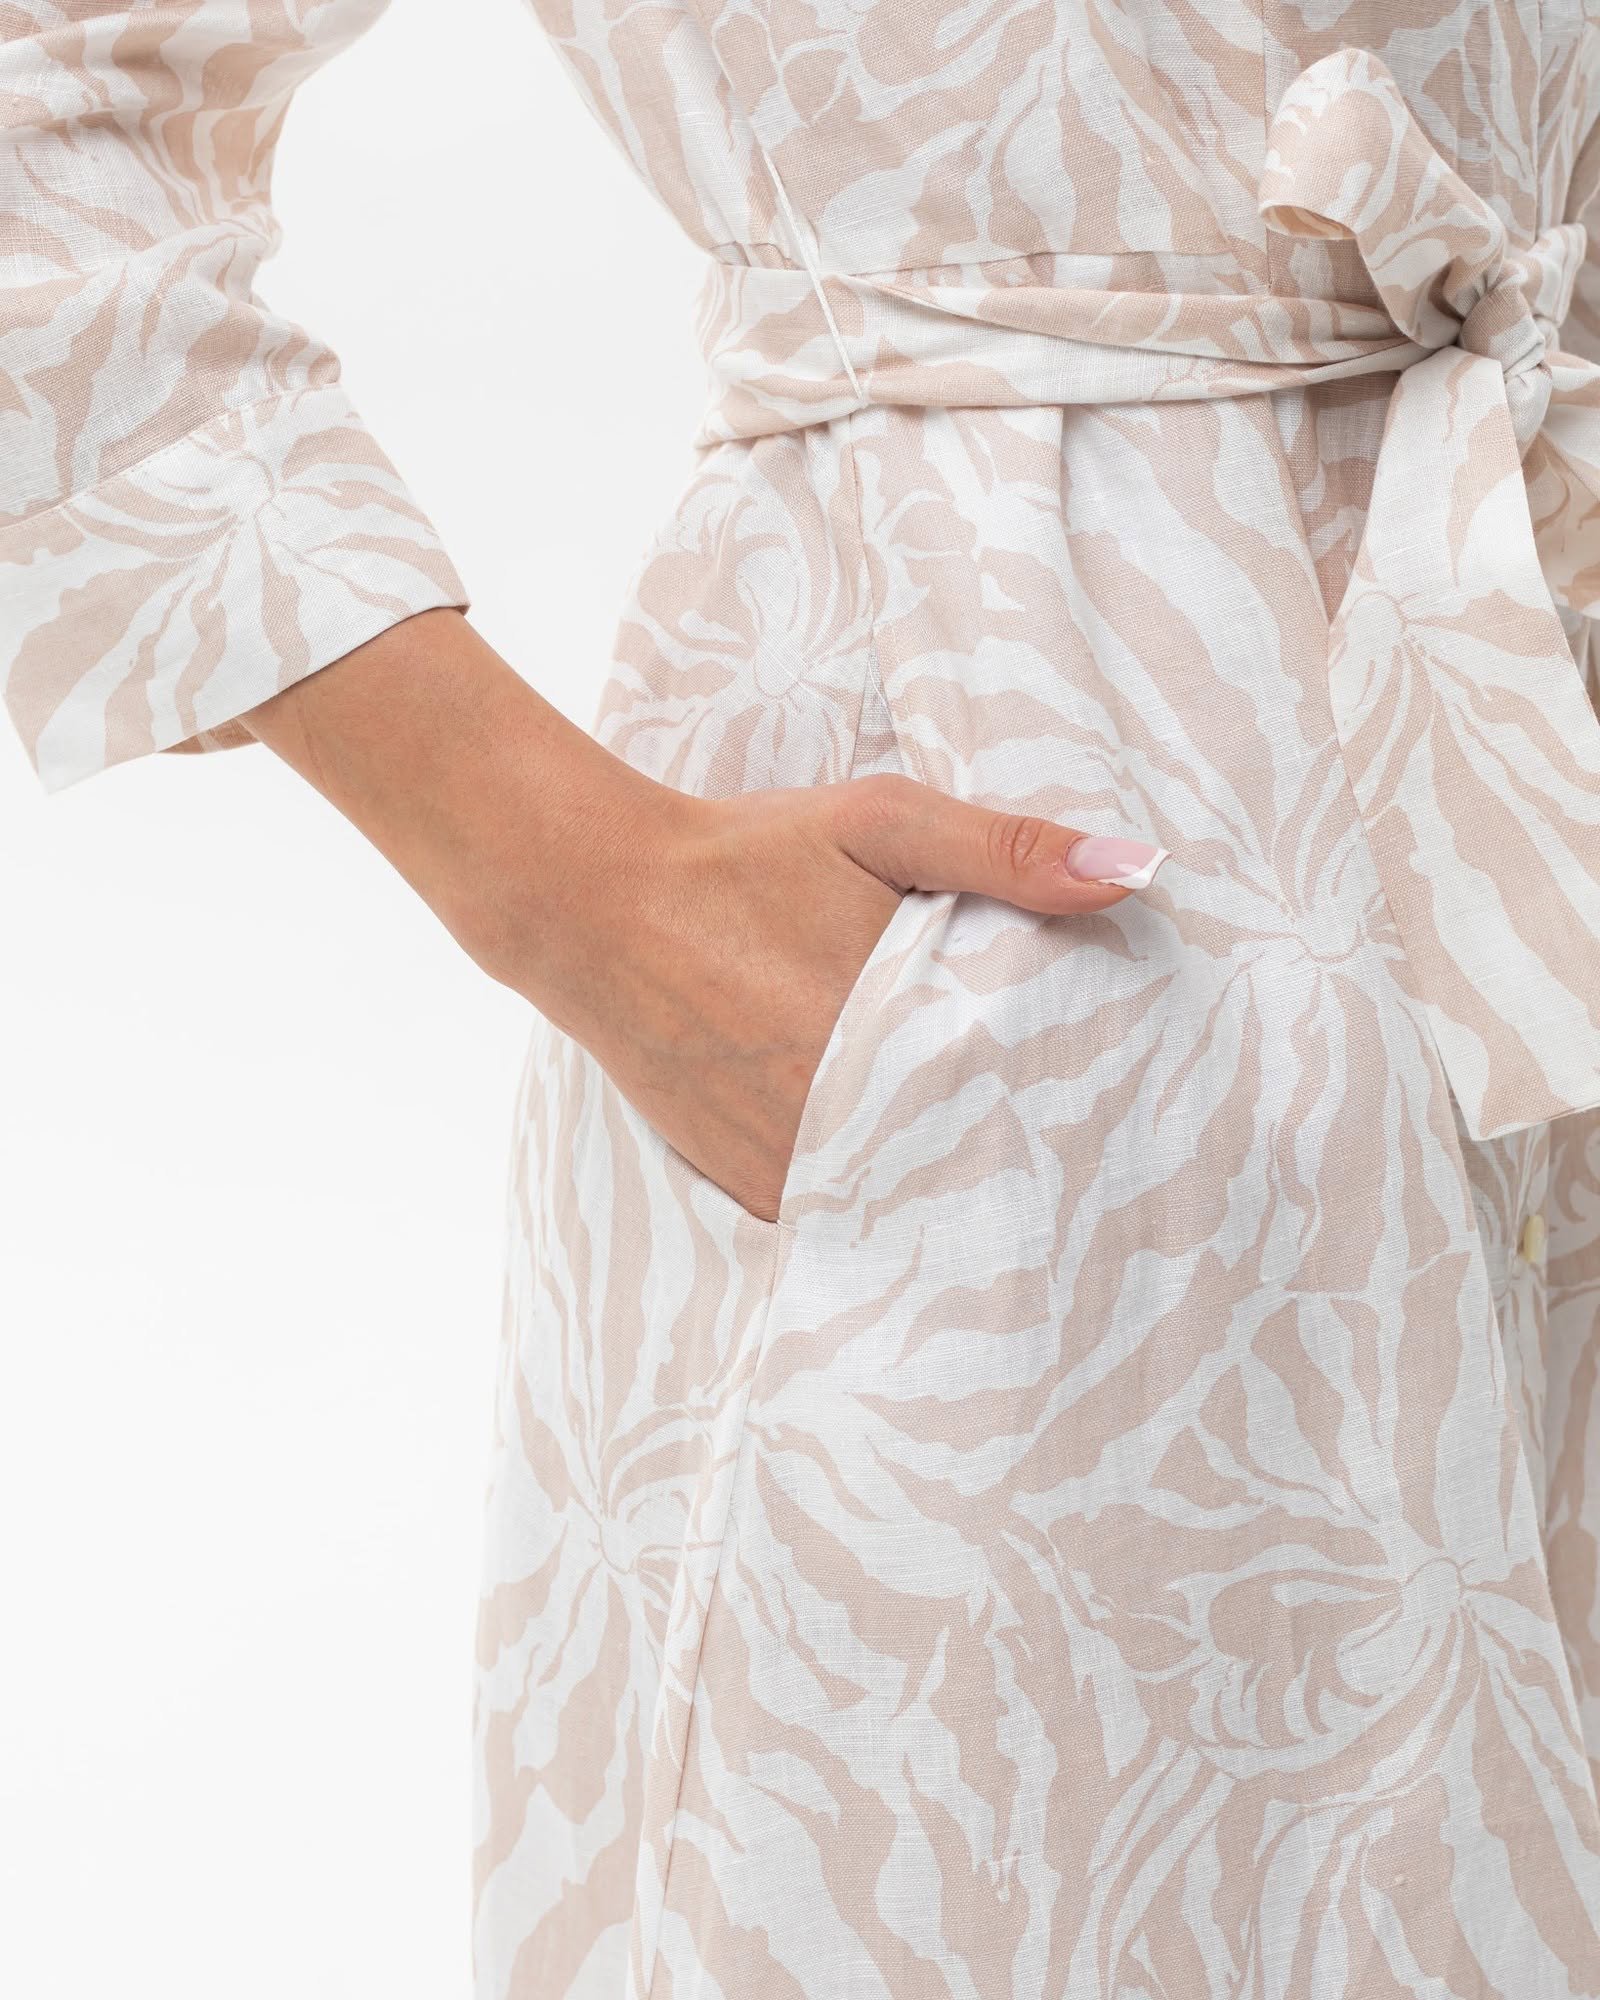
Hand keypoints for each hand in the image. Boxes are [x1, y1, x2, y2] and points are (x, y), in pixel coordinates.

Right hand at [518, 775, 1169, 1222]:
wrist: (596, 904)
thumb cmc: (744, 856)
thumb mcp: (879, 821)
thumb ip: (1004, 850)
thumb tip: (1134, 874)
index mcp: (899, 1031)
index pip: (1027, 1104)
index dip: (1076, 1112)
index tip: (1120, 1117)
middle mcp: (847, 1116)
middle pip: (975, 1167)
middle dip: (1024, 1162)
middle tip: (1086, 1170)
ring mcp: (794, 1164)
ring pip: (910, 1207)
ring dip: (952, 1192)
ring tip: (1011, 1186)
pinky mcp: (751, 1187)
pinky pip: (840, 1221)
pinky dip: (877, 1207)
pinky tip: (910, 1183)